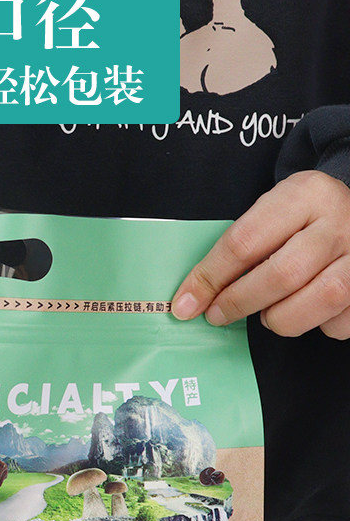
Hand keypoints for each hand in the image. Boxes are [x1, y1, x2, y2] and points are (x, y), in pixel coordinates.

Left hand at [171, 170, 349, 339]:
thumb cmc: (304, 216)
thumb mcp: (272, 212)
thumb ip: (240, 246)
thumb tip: (196, 295)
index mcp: (304, 195)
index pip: (244, 242)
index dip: (210, 278)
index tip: (186, 303)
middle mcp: (340, 221)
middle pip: (281, 275)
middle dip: (239, 302)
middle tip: (218, 314)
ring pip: (318, 301)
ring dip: (280, 317)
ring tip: (266, 313)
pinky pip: (341, 321)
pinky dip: (317, 326)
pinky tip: (305, 311)